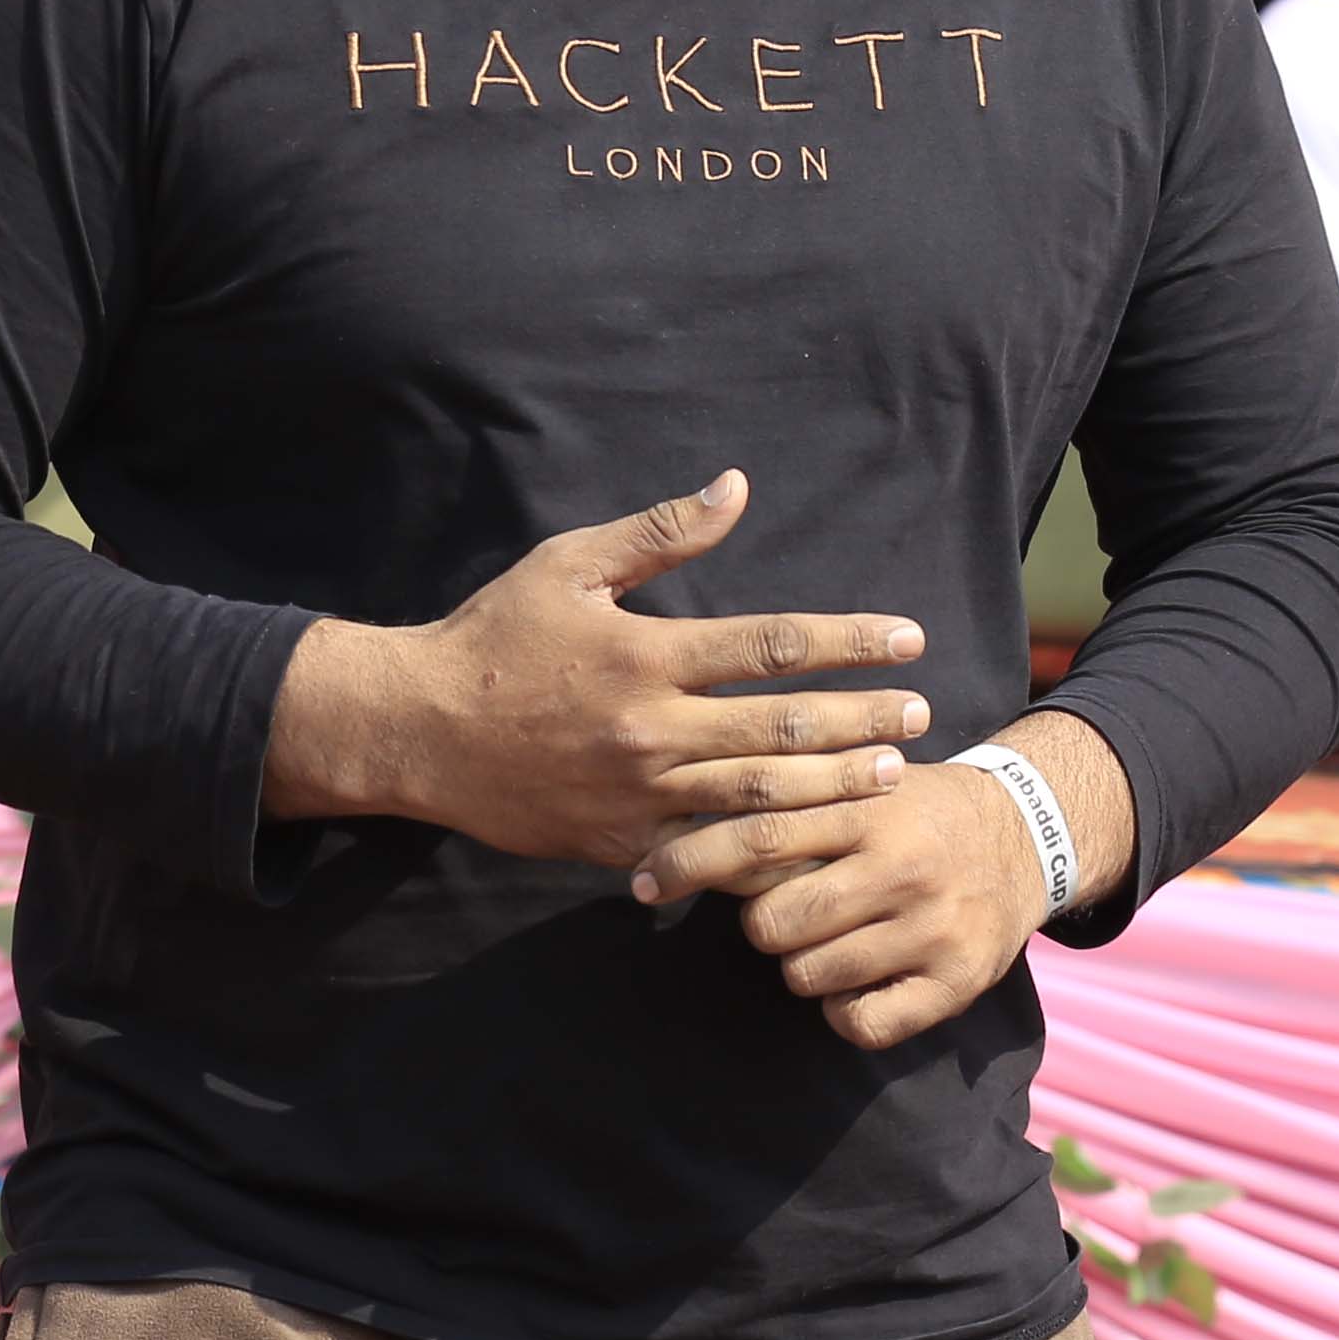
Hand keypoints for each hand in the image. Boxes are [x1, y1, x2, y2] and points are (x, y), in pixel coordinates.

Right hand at [259, 468, 933, 868]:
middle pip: (781, 727)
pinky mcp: (620, 841)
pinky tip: (817, 845)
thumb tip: (737, 486)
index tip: (908, 638)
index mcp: (644, 652)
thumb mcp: (568, 565)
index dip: (850, 641)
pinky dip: (766, 851)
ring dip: (833, 786)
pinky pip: (708, 853)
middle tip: (921, 713)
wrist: (417, 730)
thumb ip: (658, 531)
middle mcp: (648, 726)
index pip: (772, 644)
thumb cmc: (494, 635)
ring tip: (890, 774)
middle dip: (862, 720)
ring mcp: (636, 792)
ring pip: (758, 797)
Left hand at [631, 707, 1123, 1052]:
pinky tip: (861, 979)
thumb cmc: (912, 811)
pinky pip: (860, 1023)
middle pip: (774, 922)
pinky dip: (844, 1010)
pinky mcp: (956, 982)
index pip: (759, 834)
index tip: (642, 880)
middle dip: (759, 925)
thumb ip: (787, 798)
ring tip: (832, 937)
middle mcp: (902, 866)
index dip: (689, 861)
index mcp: (868, 807)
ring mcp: (933, 927)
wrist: (1027, 834)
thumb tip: (673, 814)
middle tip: (783, 912)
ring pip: (809, 976)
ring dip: (801, 966)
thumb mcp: (860, 782)